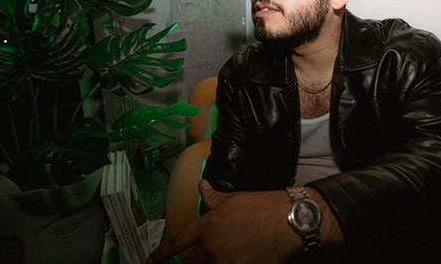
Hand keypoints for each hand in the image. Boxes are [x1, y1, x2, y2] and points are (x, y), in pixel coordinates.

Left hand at [148, 180, 300, 263]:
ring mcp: (225, 263)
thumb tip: (201, 185)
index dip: (161, 253)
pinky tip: (235, 261)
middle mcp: (211, 248)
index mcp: (207, 226)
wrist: (289, 222)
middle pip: (188, 262)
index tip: (151, 260)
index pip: (177, 242)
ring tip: (218, 256)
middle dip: (189, 261)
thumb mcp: (234, 199)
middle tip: (194, 257)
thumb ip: (213, 197)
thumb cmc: (264, 208)